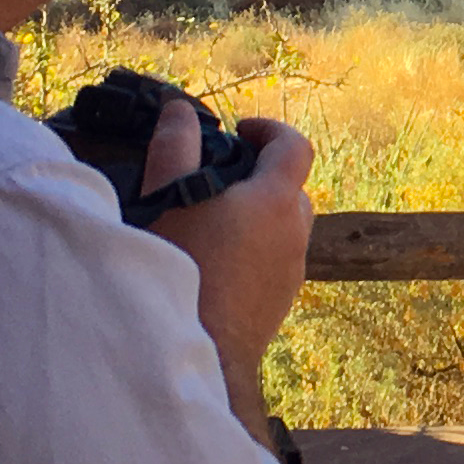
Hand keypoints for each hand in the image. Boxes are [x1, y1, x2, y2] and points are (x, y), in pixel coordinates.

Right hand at [147, 99, 314, 450]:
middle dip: (260, 175)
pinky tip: (213, 264)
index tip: (237, 132)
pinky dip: (254, 251)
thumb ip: (175, 146)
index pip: (295, 146)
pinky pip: (274, 263)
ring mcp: (292, 272)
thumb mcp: (167, 197)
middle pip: (291, 188)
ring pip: (284, 229)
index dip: (269, 130)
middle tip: (217, 177)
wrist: (198, 352)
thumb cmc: (180, 269)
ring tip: (210, 222)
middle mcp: (295, 234)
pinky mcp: (279, 303)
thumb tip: (181, 111)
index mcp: (276, 201)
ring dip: (257, 216)